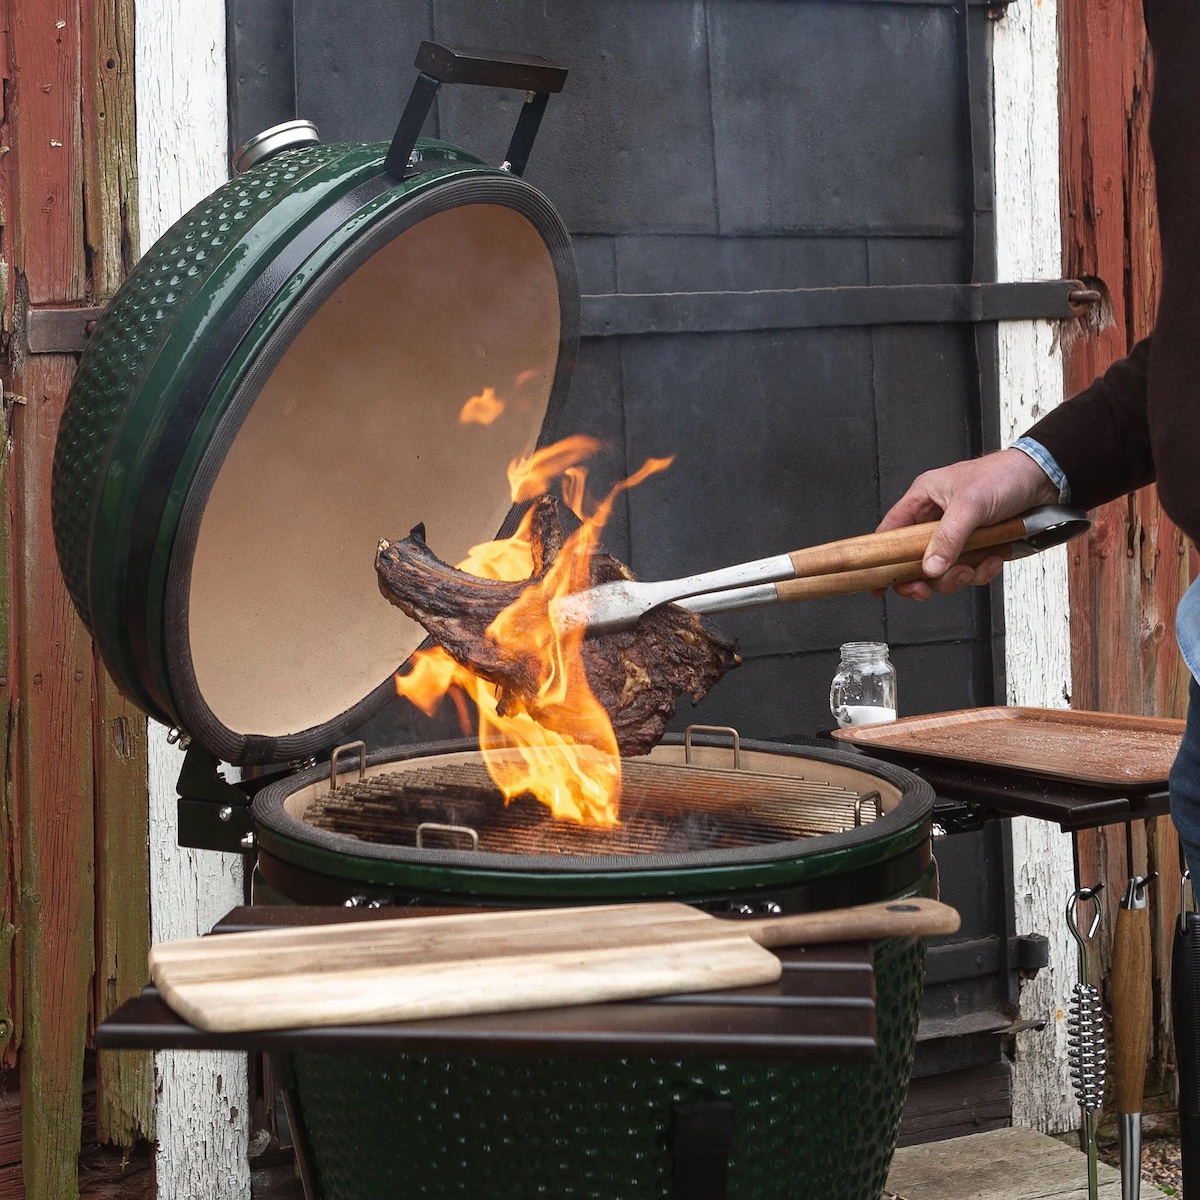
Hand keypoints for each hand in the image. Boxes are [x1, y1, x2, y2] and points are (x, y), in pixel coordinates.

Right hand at [878, 448, 1059, 599]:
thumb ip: (947, 538)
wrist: (1047, 480)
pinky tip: (993, 559)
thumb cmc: (1005, 476)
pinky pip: (970, 571)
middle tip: (928, 588)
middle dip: (925, 577)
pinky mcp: (978, 547)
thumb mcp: (970, 505)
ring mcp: (957, 536)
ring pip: (942, 570)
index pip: (890, 532)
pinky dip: (981, 572)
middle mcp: (936, 519)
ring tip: (973, 567)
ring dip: (957, 576)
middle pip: (914, 560)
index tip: (877, 584)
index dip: (880, 558)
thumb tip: (929, 567)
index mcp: (923, 499)